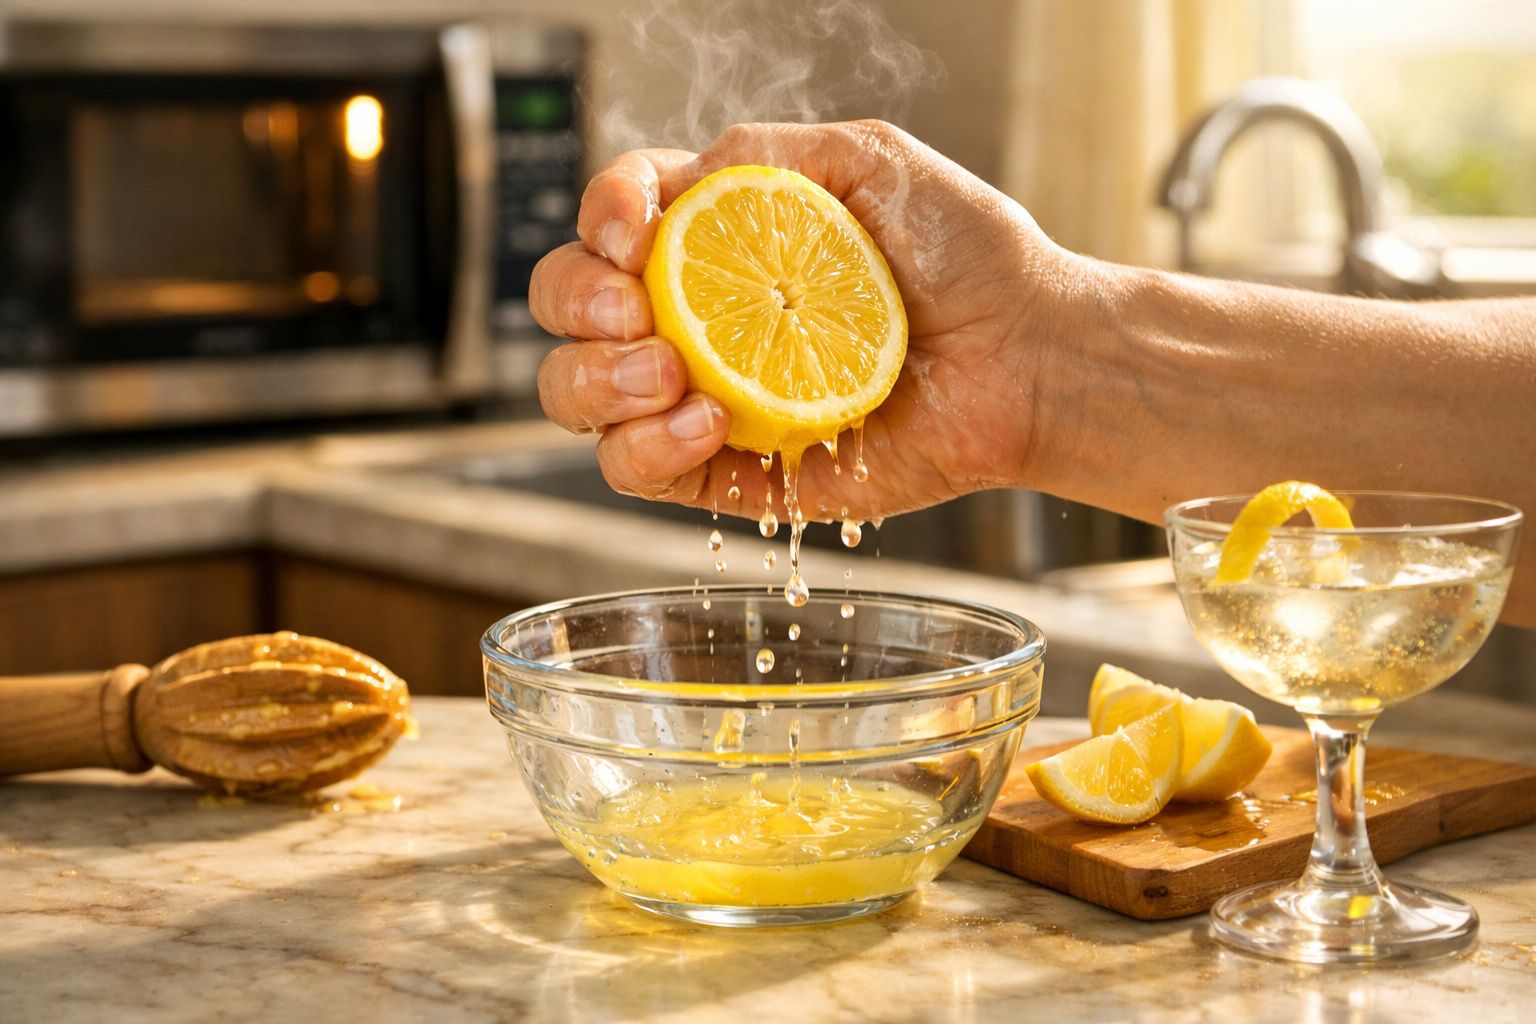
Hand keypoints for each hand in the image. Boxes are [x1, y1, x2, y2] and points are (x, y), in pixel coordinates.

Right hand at [530, 120, 1073, 522]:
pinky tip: (706, 421)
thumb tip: (679, 185)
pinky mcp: (730, 473)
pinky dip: (645, 449)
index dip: (601, 217)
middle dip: (579, 302)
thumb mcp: (867, 160)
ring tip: (672, 372)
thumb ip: (764, 155)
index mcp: (719, 235)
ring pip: (577, 393)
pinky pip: (638, 472)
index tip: (637, 233)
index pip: (613, 217)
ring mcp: (703, 395)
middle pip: (568, 306)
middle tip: (637, 310)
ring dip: (596, 380)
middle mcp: (696, 314)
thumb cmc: (965, 255)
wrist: (1025, 355)